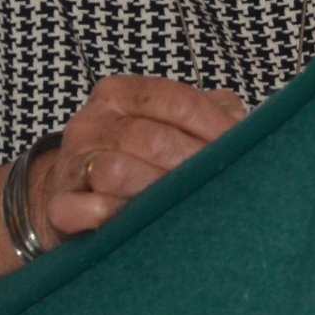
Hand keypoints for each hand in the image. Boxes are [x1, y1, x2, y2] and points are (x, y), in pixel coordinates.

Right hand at [33, 74, 246, 242]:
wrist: (75, 193)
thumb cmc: (139, 158)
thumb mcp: (171, 125)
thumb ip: (210, 115)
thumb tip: (257, 125)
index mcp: (122, 92)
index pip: (178, 100)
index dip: (217, 129)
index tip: (247, 153)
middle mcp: (93, 119)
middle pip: (152, 138)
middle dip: (193, 167)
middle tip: (225, 190)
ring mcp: (72, 160)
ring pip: (117, 170)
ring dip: (156, 192)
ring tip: (189, 209)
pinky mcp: (58, 202)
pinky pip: (75, 206)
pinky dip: (102, 213)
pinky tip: (128, 221)